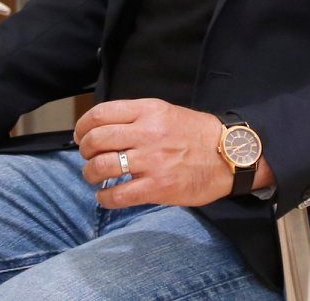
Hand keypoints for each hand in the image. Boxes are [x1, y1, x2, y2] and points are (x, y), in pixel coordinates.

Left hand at [74, 98, 270, 207]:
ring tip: (93, 176)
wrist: (230, 156)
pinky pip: (119, 194)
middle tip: (87, 157)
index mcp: (146, 111)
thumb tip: (103, 127)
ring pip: (103, 166)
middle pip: (97, 139)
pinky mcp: (158, 187)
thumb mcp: (164, 112)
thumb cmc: (195, 133)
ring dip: (90, 173)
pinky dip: (105, 197)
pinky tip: (105, 196)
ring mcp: (152, 161)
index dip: (82, 126)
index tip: (80, 136)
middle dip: (85, 150)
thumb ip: (135, 116)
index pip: (100, 114)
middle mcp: (146, 133)